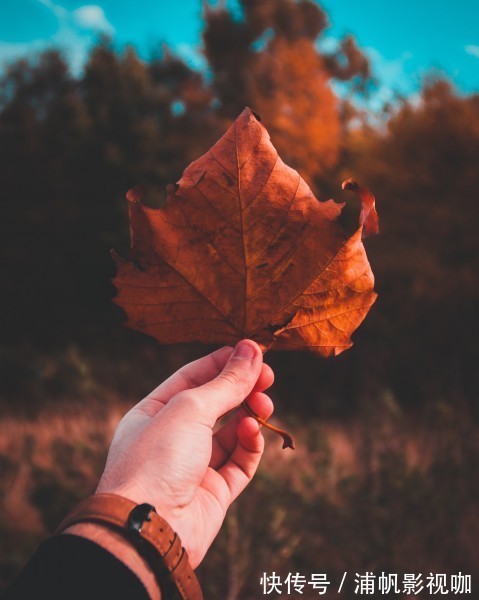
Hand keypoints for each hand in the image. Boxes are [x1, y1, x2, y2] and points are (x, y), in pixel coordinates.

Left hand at [95, 339, 273, 568]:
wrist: (148, 531)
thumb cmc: (157, 460)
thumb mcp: (191, 409)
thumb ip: (226, 382)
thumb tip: (251, 349)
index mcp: (154, 413)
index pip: (192, 378)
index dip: (222, 362)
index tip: (252, 350)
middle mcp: (172, 438)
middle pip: (215, 404)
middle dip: (242, 387)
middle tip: (269, 375)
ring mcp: (193, 466)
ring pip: (231, 432)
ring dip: (249, 415)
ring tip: (263, 403)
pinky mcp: (213, 493)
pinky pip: (239, 462)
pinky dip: (250, 444)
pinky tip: (253, 430)